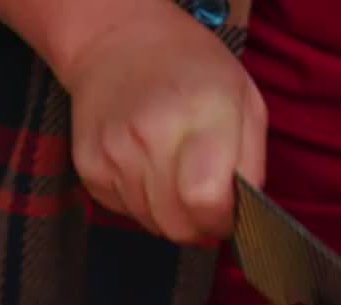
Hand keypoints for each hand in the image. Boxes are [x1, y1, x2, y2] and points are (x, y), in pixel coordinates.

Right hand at [62, 1, 266, 244]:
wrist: (118, 42)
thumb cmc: (193, 69)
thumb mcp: (245, 100)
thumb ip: (251, 162)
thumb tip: (243, 214)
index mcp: (201, 115)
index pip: (205, 200)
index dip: (220, 220)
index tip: (227, 213)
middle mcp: (152, 136)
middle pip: (176, 224)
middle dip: (198, 227)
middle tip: (204, 204)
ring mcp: (114, 153)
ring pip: (151, 223)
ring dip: (170, 215)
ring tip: (175, 177)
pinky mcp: (88, 166)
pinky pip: (123, 211)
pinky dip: (142, 203)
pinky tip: (147, 169)